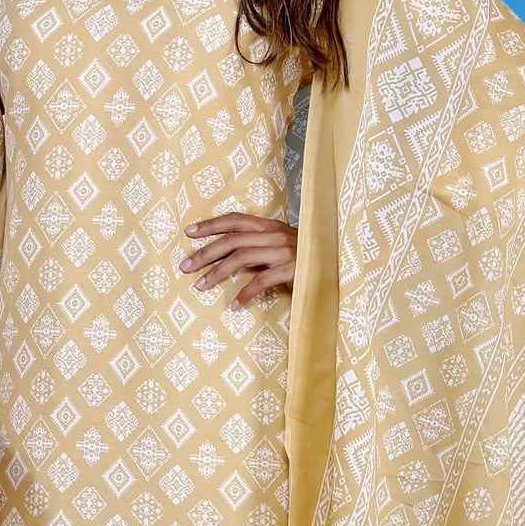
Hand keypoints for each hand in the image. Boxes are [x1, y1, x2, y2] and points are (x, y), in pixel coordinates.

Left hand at [181, 214, 297, 304]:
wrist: (339, 266)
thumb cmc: (306, 258)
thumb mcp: (282, 245)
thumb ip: (260, 245)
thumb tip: (228, 254)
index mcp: (270, 226)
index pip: (235, 220)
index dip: (211, 225)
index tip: (188, 232)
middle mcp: (275, 235)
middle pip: (231, 240)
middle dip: (205, 253)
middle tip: (185, 266)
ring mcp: (284, 252)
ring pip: (241, 258)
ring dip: (217, 273)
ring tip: (201, 286)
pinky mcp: (292, 270)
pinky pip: (261, 281)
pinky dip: (245, 294)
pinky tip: (235, 305)